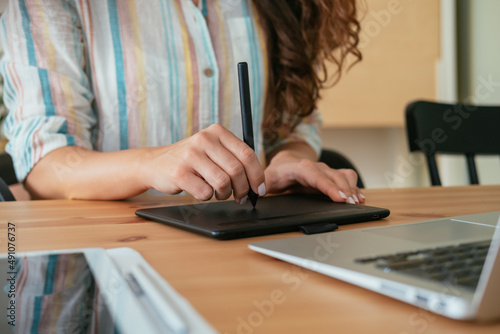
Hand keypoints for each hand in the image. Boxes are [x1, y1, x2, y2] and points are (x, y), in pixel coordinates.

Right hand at [142, 124, 264, 200]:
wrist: (155, 163)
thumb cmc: (191, 160)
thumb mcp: (212, 150)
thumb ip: (234, 159)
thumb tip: (258, 183)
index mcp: (217, 131)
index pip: (247, 153)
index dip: (257, 175)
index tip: (259, 189)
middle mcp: (204, 139)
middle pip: (237, 170)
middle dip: (242, 189)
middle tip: (240, 197)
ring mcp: (190, 155)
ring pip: (223, 182)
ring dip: (225, 194)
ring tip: (220, 194)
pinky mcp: (180, 172)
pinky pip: (205, 192)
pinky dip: (208, 197)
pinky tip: (202, 191)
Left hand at [264, 150, 364, 203]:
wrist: (286, 162)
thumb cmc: (278, 172)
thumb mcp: (267, 178)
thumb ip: (261, 185)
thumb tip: (256, 194)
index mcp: (300, 168)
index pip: (316, 176)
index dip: (328, 186)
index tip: (339, 197)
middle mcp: (316, 167)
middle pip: (333, 176)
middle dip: (344, 190)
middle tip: (351, 204)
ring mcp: (325, 170)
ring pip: (343, 176)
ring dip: (351, 188)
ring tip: (356, 202)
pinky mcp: (332, 175)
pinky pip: (347, 178)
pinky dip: (354, 187)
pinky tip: (358, 198)